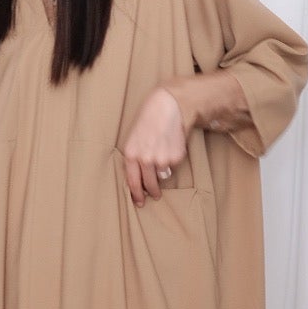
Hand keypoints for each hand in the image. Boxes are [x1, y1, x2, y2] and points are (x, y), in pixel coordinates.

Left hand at [120, 87, 188, 205]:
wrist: (167, 106)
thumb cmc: (149, 119)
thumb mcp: (134, 137)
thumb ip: (135, 157)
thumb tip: (139, 176)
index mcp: (131, 154)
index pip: (132, 181)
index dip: (136, 194)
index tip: (140, 202)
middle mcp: (145, 159)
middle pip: (149, 184)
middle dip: (152, 191)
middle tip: (155, 195)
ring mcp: (161, 159)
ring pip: (163, 175)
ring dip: (163, 170)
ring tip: (164, 154)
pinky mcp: (176, 157)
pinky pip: (174, 165)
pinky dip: (174, 158)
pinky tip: (171, 144)